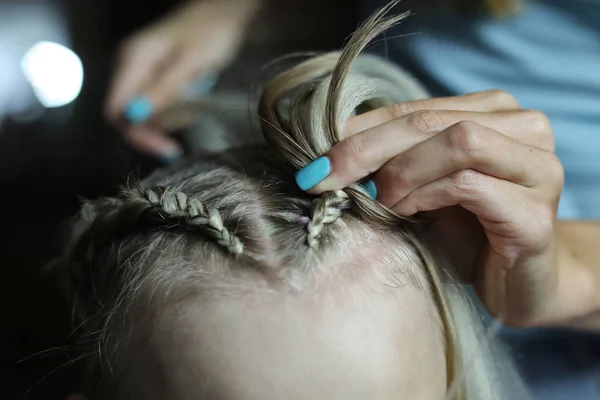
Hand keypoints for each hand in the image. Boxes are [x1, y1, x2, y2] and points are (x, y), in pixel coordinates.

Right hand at [105, 0, 258, 156]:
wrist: (223, 13)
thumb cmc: (210, 33)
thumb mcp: (191, 64)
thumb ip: (164, 90)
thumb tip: (136, 116)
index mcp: (134, 60)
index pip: (116, 109)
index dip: (135, 134)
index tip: (163, 148)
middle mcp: (130, 67)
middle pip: (127, 116)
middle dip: (153, 132)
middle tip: (177, 145)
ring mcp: (141, 73)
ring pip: (144, 114)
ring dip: (169, 120)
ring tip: (195, 105)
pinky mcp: (154, 78)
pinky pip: (157, 105)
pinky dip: (175, 111)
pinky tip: (193, 99)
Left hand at [304, 90, 564, 326]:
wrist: (523, 285)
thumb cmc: (469, 233)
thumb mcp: (426, 186)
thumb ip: (397, 159)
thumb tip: (329, 151)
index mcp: (497, 112)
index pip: (416, 108)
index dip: (361, 130)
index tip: (316, 159)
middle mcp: (527, 128)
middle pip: (431, 121)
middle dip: (366, 149)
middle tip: (323, 178)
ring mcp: (539, 168)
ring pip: (457, 142)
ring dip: (400, 172)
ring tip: (374, 201)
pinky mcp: (536, 214)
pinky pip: (468, 185)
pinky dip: (425, 195)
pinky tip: (403, 213)